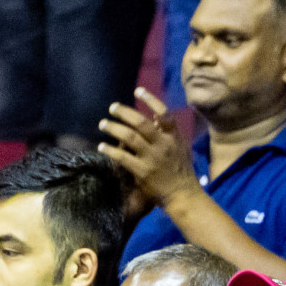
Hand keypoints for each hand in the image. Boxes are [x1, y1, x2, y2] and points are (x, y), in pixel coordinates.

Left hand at [97, 89, 199, 206]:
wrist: (183, 194)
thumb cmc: (181, 170)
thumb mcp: (181, 147)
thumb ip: (169, 131)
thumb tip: (156, 114)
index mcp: (174, 138)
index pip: (164, 114)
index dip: (151, 100)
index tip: (138, 90)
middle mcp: (164, 146)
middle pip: (141, 123)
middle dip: (124, 112)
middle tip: (112, 108)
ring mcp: (153, 158)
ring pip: (129, 137)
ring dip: (113, 128)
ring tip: (103, 124)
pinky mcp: (143, 171)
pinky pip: (122, 157)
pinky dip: (109, 150)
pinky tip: (102, 146)